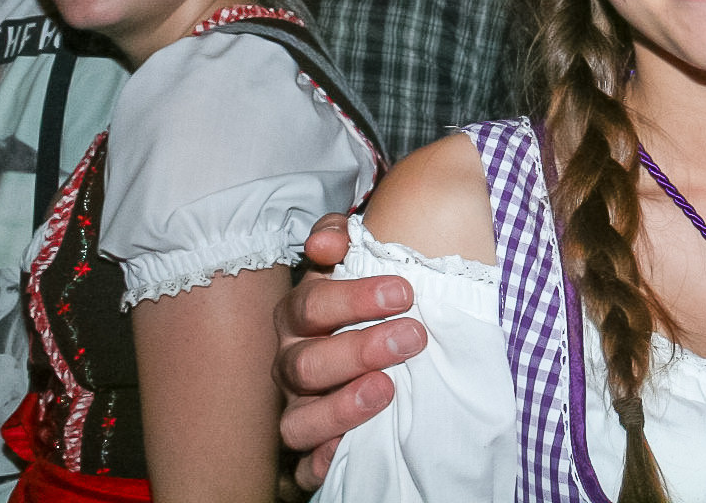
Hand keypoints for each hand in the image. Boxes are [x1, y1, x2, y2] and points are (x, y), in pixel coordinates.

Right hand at [274, 212, 427, 492]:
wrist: (380, 350)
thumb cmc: (373, 303)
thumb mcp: (363, 260)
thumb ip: (345, 237)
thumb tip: (327, 241)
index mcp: (303, 316)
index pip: (312, 304)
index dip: (353, 298)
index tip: (405, 292)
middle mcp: (293, 362)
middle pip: (305, 362)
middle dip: (359, 349)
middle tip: (413, 337)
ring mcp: (298, 409)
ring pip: (297, 420)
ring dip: (340, 407)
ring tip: (387, 390)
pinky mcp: (309, 452)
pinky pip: (301, 469)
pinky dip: (319, 463)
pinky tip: (344, 454)